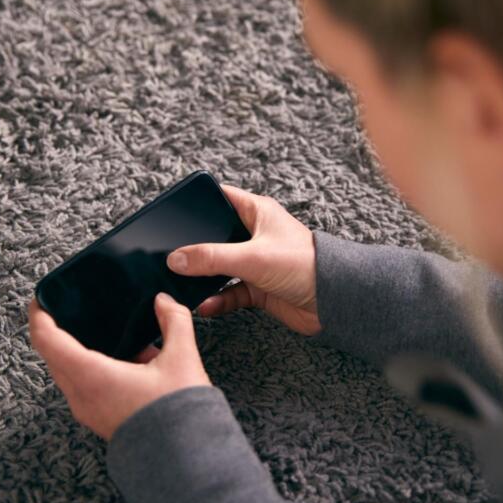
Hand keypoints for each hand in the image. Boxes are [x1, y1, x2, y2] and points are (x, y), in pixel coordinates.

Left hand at [28, 293, 209, 439]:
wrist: (185, 455)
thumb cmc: (178, 410)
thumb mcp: (181, 358)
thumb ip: (174, 321)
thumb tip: (163, 300)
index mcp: (91, 375)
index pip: (47, 339)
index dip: (40, 314)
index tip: (43, 296)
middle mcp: (81, 395)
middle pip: (53, 355)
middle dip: (56, 329)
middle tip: (69, 306)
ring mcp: (88, 410)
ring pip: (67, 371)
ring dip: (75, 348)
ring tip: (99, 328)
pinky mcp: (99, 418)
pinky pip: (82, 386)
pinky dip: (90, 366)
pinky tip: (123, 357)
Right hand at [167, 185, 320, 335]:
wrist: (333, 300)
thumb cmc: (304, 265)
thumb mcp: (252, 256)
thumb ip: (211, 257)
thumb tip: (176, 258)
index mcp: (258, 212)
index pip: (221, 197)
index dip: (198, 202)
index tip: (173, 212)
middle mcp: (255, 235)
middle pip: (215, 236)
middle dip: (195, 247)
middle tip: (170, 254)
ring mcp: (256, 262)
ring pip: (220, 268)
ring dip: (204, 277)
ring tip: (182, 283)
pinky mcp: (258, 288)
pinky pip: (230, 293)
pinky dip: (217, 299)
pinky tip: (206, 305)